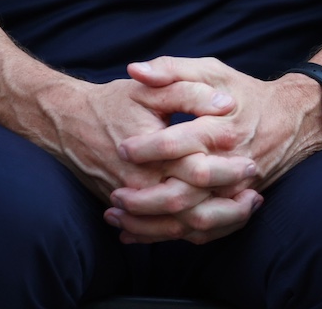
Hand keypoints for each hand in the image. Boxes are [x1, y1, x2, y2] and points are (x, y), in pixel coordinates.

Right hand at [34, 71, 259, 247]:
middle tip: (254, 191)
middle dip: (229, 204)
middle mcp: (141, 184)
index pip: (199, 170)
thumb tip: (225, 104)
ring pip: (180, 228)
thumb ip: (188, 92)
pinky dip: (191, 231)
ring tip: (244, 209)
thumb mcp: (149, 89)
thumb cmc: (111, 103)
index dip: (228, 169)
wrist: (67, 123)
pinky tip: (214, 220)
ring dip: (216, 222)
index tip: (251, 162)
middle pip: (193, 208)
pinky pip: (163, 233)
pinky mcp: (129, 210)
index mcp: (152, 154)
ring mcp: (134, 202)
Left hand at [104, 57, 321, 244]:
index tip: (123, 148)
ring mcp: (234, 191)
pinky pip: (202, 231)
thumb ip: (172, 69)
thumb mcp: (211, 71)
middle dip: (144, 200)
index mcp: (219, 130)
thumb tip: (135, 70)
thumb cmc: (245, 93)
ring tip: (117, 217)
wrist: (292, 120)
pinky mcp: (234, 205)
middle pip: (182, 195)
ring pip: (190, 221)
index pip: (177, 144)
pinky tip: (138, 233)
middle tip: (115, 194)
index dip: (146, 148)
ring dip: (151, 224)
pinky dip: (169, 236)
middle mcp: (228, 166)